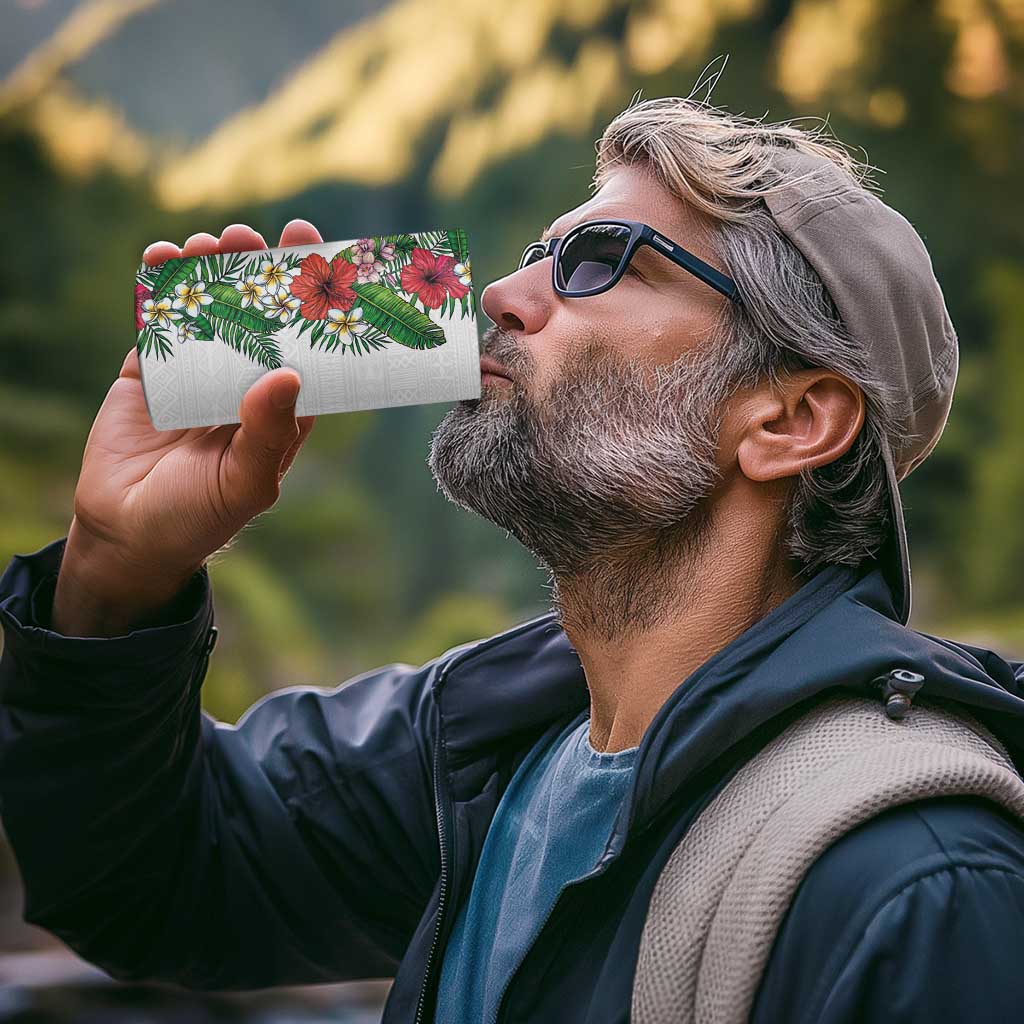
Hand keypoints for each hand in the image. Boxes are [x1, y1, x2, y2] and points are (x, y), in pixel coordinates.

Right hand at [52, 220, 321, 636]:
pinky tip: (163, 258)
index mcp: (280, 407)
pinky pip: (158, 320)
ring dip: (210, 270)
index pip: (304, 345)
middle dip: (257, 271)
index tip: (317, 254)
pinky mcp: (151, 370)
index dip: (311, 302)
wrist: (127, 535)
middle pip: (257, 314)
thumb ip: (268, 433)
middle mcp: (244, 382)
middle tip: (253, 237)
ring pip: (208, 308)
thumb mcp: (245, 483)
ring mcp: (197, 372)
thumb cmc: (200, 517)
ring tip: (210, 244)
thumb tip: (288, 374)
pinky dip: (158, 287)